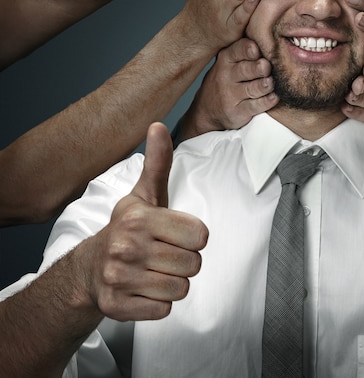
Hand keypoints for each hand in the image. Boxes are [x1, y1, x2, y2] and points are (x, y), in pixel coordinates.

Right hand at [88, 123, 208, 320]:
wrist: (90, 268)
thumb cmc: (129, 229)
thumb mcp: (145, 194)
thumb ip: (158, 162)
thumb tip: (157, 125)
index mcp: (140, 218)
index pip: (201, 235)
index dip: (194, 237)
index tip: (177, 234)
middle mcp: (126, 247)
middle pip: (193, 264)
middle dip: (185, 261)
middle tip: (164, 254)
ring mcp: (119, 279)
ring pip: (181, 289)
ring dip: (173, 283)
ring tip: (155, 271)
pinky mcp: (116, 307)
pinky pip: (164, 311)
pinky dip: (159, 304)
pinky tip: (144, 289)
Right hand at [178, 38, 278, 137]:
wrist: (207, 111)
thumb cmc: (225, 81)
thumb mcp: (228, 62)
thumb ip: (245, 51)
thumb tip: (272, 39)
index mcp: (226, 59)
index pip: (239, 49)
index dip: (250, 49)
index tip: (257, 50)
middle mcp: (226, 76)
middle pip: (247, 69)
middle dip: (260, 67)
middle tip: (267, 67)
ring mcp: (231, 95)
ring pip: (254, 88)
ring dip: (266, 85)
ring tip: (271, 82)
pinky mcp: (238, 112)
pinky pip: (256, 106)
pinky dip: (268, 101)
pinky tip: (274, 96)